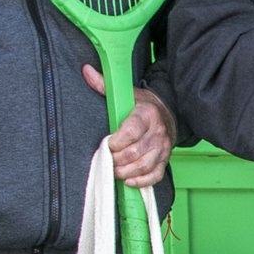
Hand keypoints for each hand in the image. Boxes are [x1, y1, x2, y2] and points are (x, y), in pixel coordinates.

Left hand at [85, 67, 174, 186]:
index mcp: (147, 114)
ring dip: (125, 172)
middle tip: (107, 158)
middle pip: (135, 152)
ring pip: (144, 166)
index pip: (132, 131)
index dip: (117, 141)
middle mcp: (158, 132)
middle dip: (117, 159)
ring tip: (114, 170)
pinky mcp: (164, 160)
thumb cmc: (143, 106)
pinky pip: (155, 176)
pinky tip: (128, 180)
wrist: (168, 114)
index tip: (107, 143)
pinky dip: (141, 181)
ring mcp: (163, 148)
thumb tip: (86, 71)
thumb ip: (104, 85)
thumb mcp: (127, 93)